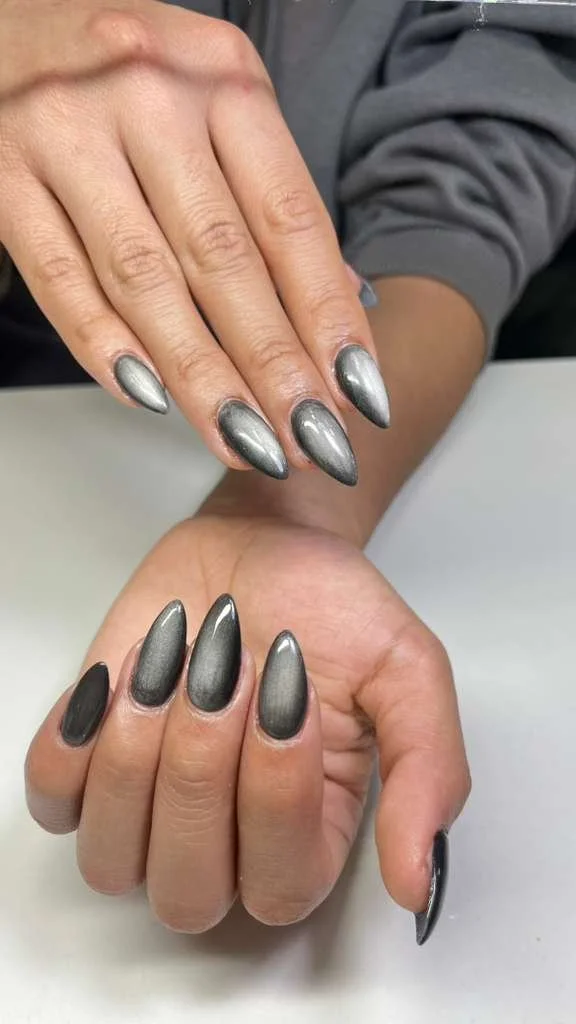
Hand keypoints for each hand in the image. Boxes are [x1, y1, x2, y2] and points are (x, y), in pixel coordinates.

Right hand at [0, 0, 386, 482]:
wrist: (1, 21)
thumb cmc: (127, 75)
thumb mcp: (216, 102)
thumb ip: (270, 197)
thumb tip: (343, 306)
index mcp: (222, 77)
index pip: (290, 220)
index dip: (328, 317)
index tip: (359, 394)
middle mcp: (149, 97)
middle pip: (224, 261)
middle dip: (275, 367)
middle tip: (313, 443)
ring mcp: (66, 134)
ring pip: (145, 283)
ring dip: (203, 378)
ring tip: (249, 444)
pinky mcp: (1, 175)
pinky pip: (60, 279)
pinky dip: (105, 347)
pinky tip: (153, 399)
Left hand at [25, 513, 469, 941]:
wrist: (262, 546)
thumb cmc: (333, 607)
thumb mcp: (407, 670)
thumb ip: (428, 773)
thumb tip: (415, 885)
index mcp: (312, 837)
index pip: (280, 884)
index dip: (274, 792)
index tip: (287, 688)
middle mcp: (226, 845)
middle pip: (188, 888)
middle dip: (200, 768)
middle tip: (226, 670)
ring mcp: (148, 812)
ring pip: (112, 860)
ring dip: (137, 752)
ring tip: (172, 663)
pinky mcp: (86, 766)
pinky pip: (54, 800)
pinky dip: (78, 739)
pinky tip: (122, 678)